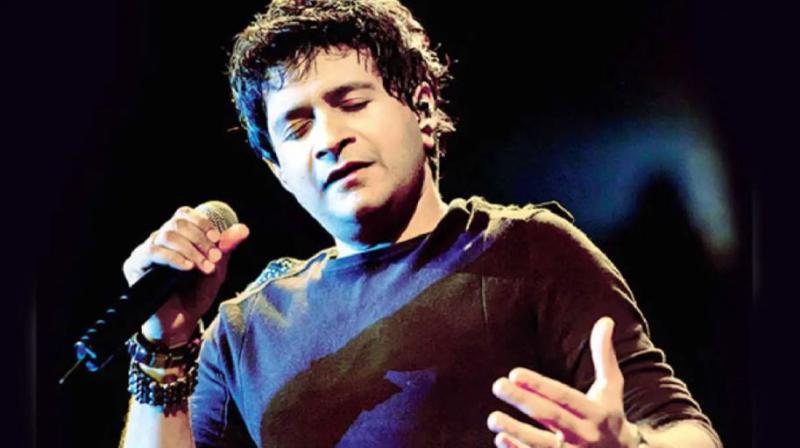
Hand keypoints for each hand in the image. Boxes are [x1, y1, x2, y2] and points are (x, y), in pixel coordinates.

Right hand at [122, 205, 249, 344]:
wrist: (182, 322)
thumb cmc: (197, 294)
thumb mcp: (216, 269)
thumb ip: (226, 248)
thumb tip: (243, 229)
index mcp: (177, 237)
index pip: (184, 215)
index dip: (201, 223)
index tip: (217, 239)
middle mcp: (159, 240)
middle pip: (176, 223)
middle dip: (200, 238)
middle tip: (215, 257)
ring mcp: (145, 252)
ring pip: (166, 236)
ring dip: (191, 250)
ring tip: (205, 267)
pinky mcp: (134, 266)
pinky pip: (152, 252)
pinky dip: (174, 257)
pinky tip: (188, 268)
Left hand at [487, 317, 639, 447]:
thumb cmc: (610, 415)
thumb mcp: (611, 388)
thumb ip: (604, 356)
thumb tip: (605, 320)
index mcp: (596, 413)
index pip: (564, 397)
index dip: (540, 385)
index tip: (514, 373)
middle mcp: (585, 435)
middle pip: (551, 418)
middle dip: (524, 401)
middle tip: (497, 385)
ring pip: (542, 445)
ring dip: (517, 431)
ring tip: (492, 418)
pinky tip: (500, 439)